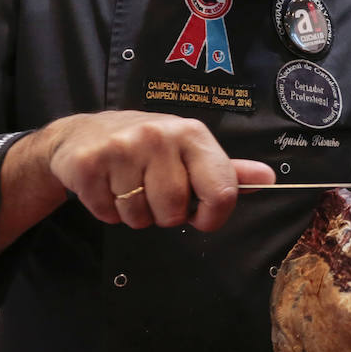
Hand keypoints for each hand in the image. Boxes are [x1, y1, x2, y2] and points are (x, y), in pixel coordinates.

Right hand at [40, 111, 274, 230]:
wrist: (81, 135)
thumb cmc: (146, 147)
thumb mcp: (190, 151)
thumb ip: (228, 170)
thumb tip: (269, 178)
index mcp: (193, 134)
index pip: (221, 191)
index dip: (213, 216)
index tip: (200, 216)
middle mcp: (160, 136)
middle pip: (175, 211)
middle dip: (165, 215)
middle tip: (153, 192)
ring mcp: (123, 147)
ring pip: (140, 216)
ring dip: (134, 214)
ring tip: (128, 187)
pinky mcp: (89, 164)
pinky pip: (108, 213)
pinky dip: (107, 211)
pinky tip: (107, 187)